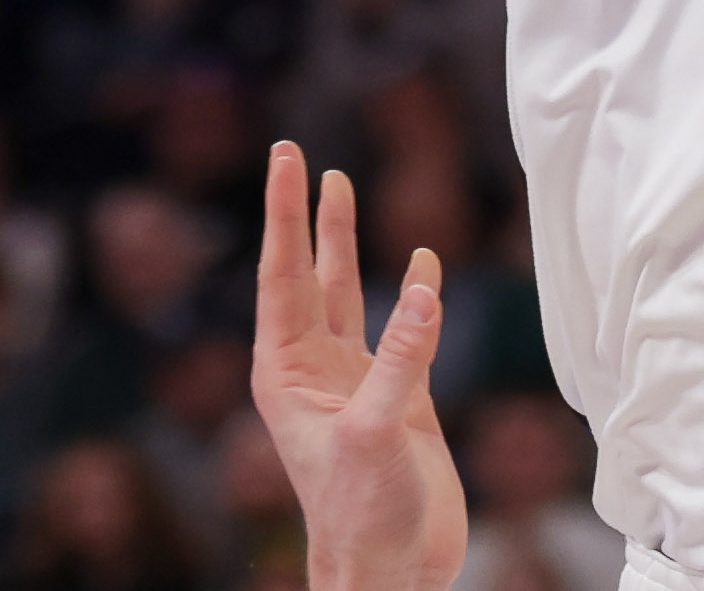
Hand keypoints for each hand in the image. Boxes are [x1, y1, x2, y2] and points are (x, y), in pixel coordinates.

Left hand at [252, 143, 466, 590]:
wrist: (393, 571)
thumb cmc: (362, 514)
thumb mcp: (376, 431)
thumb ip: (402, 359)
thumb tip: (422, 286)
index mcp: (284, 371)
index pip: (281, 273)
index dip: (284, 212)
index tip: (284, 157)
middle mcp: (313, 369)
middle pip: (306, 272)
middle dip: (305, 215)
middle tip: (298, 154)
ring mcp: (356, 381)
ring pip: (347, 293)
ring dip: (345, 242)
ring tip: (341, 185)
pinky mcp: (399, 400)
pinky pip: (405, 332)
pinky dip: (414, 294)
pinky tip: (422, 261)